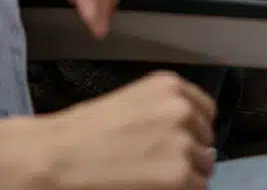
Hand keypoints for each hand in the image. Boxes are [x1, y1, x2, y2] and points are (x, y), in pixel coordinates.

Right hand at [0, 72, 216, 189]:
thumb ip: (165, 112)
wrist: (60, 155)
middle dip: (188, 154)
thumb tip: (192, 135)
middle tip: (156, 163)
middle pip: (206, 142)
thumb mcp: (132, 103)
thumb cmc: (84, 132)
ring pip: (203, 169)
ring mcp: (183, 143)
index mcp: (170, 86)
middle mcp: (182, 110)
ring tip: (150, 176)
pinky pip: (196, 189)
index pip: (207, 111)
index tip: (183, 141)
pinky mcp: (180, 176)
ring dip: (184, 176)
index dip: (194, 131)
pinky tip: (151, 186)